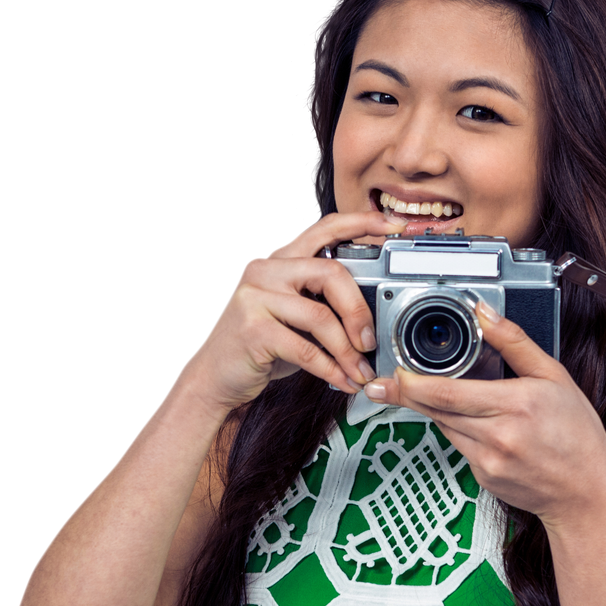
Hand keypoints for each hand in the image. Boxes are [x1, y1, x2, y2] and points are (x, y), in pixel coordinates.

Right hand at [186, 212, 404, 414]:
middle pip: (330, 273)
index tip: (392, 226)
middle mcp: (263, 270)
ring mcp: (254, 298)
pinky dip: (331, 369)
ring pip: (321, 317)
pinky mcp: (253, 330)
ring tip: (359, 371)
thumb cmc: (258, 346)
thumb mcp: (290, 314)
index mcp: (277, 260)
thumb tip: (372, 316)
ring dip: (348, 351)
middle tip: (371, 341)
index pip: (324, 229)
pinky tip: (342, 381)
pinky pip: (307, 350)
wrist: (213, 377)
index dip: (361, 224)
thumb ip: (321, 301)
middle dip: (359, 311)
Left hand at [364, 301, 605, 529]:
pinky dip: (461, 431)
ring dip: (438, 410)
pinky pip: (459, 445)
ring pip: (444, 427)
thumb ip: (514, 342)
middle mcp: (497, 436)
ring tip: (448, 396)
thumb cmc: (578, 437)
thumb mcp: (555, 377)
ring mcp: (487, 461)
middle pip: (435, 410)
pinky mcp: (481, 477)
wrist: (585, 495)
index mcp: (516, 405)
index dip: (411, 384)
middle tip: (383, 384)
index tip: (394, 373)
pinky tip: (484, 426)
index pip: (446, 393)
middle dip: (407, 394)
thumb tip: (484, 313)